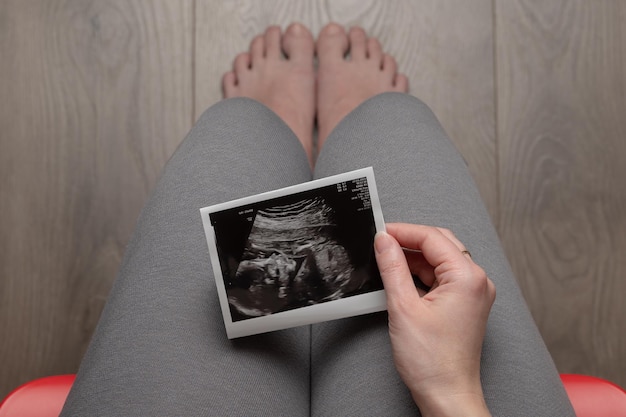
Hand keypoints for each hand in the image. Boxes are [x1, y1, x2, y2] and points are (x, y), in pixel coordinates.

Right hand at [374, 223, 495, 416]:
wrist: (447, 395)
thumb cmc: (433, 362)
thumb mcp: (403, 307)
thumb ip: (392, 268)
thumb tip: (383, 242)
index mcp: (467, 278)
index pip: (432, 238)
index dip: (403, 231)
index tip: (381, 232)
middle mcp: (476, 282)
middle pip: (440, 245)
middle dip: (409, 242)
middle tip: (382, 243)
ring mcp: (473, 294)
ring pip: (440, 261)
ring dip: (414, 259)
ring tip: (387, 263)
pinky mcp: (464, 304)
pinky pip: (442, 278)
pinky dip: (421, 275)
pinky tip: (401, 279)